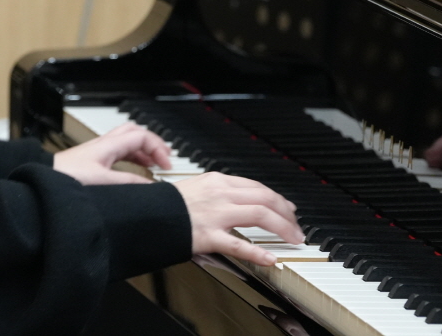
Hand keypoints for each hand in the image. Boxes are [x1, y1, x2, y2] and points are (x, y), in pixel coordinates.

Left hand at [52, 122, 171, 184]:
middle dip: (152, 143)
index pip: (142, 136)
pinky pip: (118, 153)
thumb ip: (129, 182)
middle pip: (134, 133)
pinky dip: (132, 159)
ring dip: (142, 151)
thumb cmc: (67, 177)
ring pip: (126, 143)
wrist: (45, 180)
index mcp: (109, 145)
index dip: (158, 148)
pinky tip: (134, 171)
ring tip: (154, 164)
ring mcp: (98, 152)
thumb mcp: (104, 182)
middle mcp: (104, 144)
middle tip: (165, 156)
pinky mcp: (92, 161)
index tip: (166, 165)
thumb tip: (151, 186)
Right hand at [174, 172, 303, 266]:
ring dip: (282, 227)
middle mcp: (219, 194)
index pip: (256, 186)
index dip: (277, 198)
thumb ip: (216, 192)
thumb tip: (236, 198)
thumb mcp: (195, 187)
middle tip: (296, 226)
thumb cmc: (166, 204)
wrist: (145, 214)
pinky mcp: (208, 235)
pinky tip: (271, 259)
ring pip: (259, 215)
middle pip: (264, 198)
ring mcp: (215, 214)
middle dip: (286, 212)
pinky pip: (239, 244)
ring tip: (293, 238)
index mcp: (217, 181)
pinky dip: (258, 253)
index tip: (287, 208)